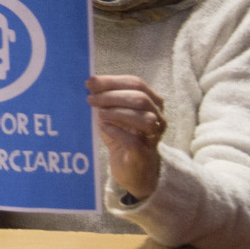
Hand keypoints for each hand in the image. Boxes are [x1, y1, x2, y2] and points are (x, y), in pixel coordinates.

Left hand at [89, 74, 164, 199]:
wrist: (129, 167)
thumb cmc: (120, 135)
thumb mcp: (112, 112)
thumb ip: (105, 98)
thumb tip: (91, 83)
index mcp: (152, 102)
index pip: (136, 83)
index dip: (112, 81)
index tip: (90, 82)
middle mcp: (159, 118)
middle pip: (140, 99)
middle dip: (112, 96)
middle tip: (90, 99)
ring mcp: (154, 136)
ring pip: (144, 118)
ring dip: (117, 112)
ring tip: (99, 114)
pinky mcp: (145, 154)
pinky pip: (133, 140)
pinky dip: (116, 131)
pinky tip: (104, 127)